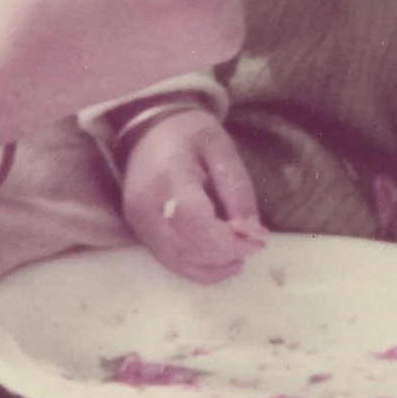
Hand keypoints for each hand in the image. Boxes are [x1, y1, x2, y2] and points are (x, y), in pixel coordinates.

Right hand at [121, 106, 267, 282]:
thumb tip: (253, 234)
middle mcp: (145, 206)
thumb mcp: (222, 149)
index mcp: (168, 179)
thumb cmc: (189, 134)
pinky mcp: (138, 232)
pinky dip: (196, 268)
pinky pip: (168, 260)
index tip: (258, 241)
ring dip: (212, 267)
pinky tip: (219, 262)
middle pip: (187, 248)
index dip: (229, 242)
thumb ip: (237, 190)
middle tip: (254, 246)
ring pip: (177, 261)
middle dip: (224, 255)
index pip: (197, 225)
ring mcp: (138, 222)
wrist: (149, 129)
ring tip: (240, 258)